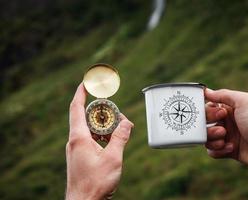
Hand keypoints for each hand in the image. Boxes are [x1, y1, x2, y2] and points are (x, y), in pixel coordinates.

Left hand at [66, 83, 133, 199]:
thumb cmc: (95, 183)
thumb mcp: (113, 158)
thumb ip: (120, 138)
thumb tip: (127, 122)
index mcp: (79, 138)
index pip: (76, 108)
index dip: (81, 93)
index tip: (85, 82)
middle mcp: (74, 141)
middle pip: (83, 117)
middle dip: (98, 110)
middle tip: (112, 109)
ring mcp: (75, 149)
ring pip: (87, 129)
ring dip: (100, 124)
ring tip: (115, 126)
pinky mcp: (79, 156)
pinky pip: (88, 138)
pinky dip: (99, 135)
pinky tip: (110, 141)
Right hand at [204, 88, 247, 169]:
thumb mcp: (243, 101)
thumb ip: (224, 94)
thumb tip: (206, 91)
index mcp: (227, 108)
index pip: (206, 107)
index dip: (207, 112)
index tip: (220, 115)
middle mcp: (224, 121)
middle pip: (202, 124)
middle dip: (209, 127)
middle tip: (223, 130)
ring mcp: (225, 136)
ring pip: (205, 138)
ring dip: (213, 139)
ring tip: (226, 139)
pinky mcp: (226, 150)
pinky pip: (211, 151)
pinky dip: (218, 151)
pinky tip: (231, 148)